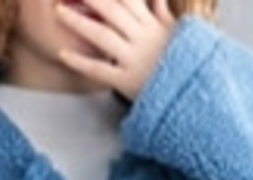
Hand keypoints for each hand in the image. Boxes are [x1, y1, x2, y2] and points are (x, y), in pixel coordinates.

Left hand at [55, 0, 177, 101]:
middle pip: (112, 11)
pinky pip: (99, 70)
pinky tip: (63, 54)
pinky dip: (80, 62)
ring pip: (102, 36)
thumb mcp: (178, 34)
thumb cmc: (185, 64)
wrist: (194, 95)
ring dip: (79, 23)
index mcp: (152, 25)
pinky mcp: (127, 81)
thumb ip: (163, 14)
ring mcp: (134, 59)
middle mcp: (142, 38)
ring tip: (58, 12)